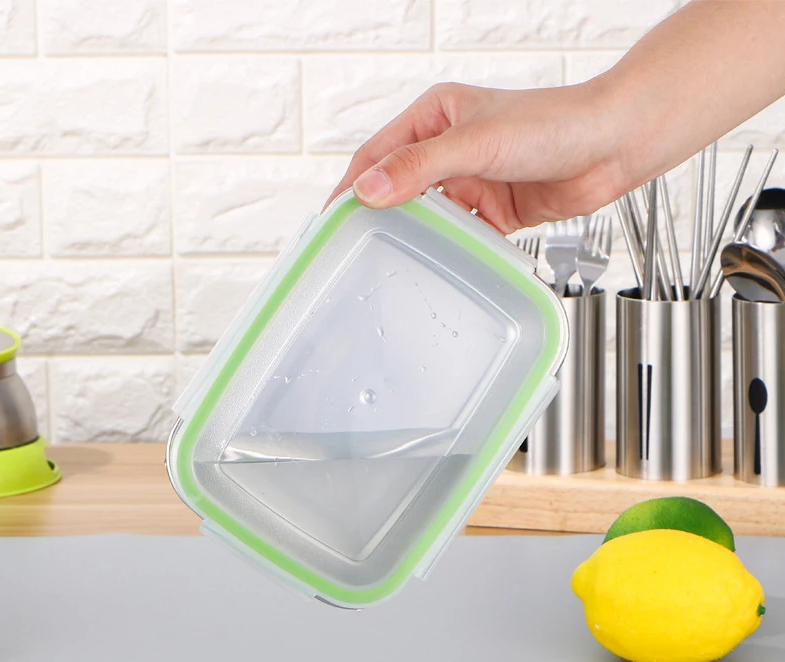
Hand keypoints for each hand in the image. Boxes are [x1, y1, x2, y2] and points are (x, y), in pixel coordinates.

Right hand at [326, 80, 625, 231]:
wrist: (613, 145)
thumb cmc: (555, 123)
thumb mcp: (476, 142)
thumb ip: (420, 167)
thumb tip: (369, 190)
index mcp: (436, 116)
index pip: (378, 155)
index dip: (352, 187)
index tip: (330, 220)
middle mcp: (450, 148)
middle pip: (399, 187)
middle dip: (378, 215)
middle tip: (353, 248)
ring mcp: (472, 180)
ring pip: (429, 214)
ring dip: (416, 235)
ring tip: (392, 261)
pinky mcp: (494, 209)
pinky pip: (461, 233)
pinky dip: (452, 247)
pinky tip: (441, 262)